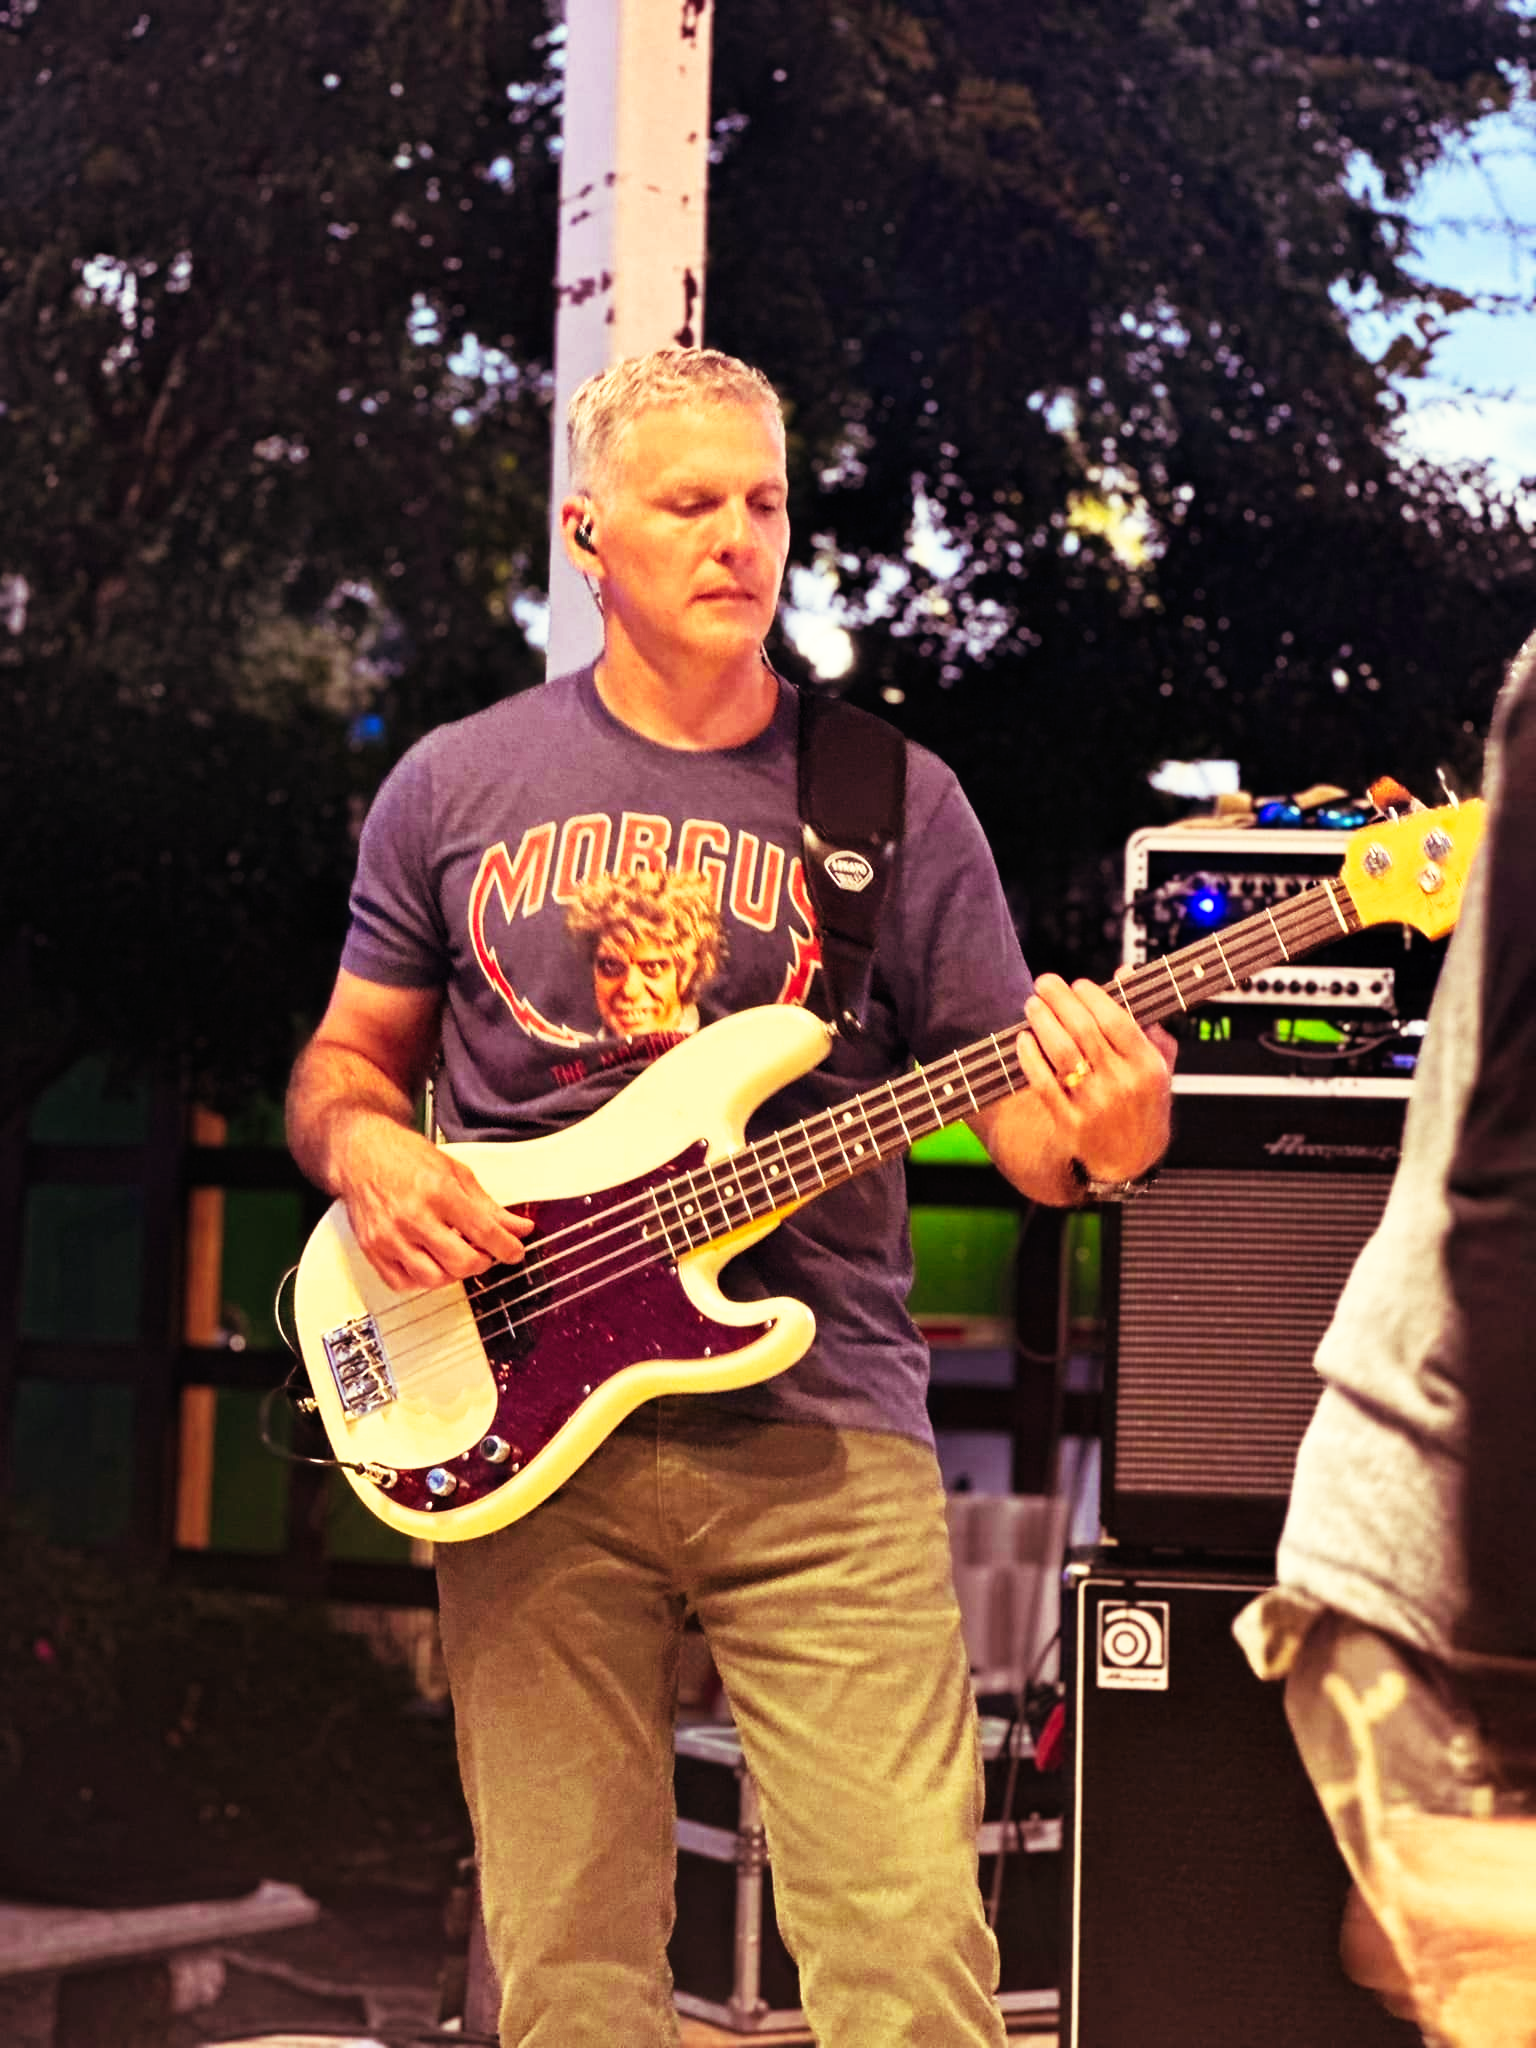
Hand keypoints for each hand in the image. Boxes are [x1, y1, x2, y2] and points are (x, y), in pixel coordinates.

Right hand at [335, 1115, 533, 1293]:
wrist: (360, 1153)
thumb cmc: (407, 1157)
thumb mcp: (456, 1172)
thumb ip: (489, 1206)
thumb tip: (519, 1228)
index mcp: (439, 1192)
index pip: (483, 1232)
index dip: (506, 1248)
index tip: (515, 1252)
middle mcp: (413, 1217)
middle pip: (461, 1262)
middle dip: (481, 1262)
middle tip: (483, 1252)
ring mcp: (389, 1237)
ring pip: (433, 1279)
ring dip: (453, 1273)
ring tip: (455, 1255)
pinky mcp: (371, 1250)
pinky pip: (403, 1283)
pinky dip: (422, 1280)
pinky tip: (429, 1262)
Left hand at [1015, 973, 1175, 1184]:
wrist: (1133, 1158)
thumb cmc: (1144, 1102)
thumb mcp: (1159, 1062)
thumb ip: (1146, 1018)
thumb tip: (1124, 973)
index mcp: (1147, 1066)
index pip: (1116, 1020)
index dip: (1092, 997)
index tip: (1077, 984)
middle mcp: (1122, 1084)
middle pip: (1084, 1031)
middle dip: (1059, 1000)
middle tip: (1044, 983)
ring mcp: (1095, 1105)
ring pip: (1062, 1053)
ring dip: (1042, 1022)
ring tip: (1032, 1005)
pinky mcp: (1070, 1123)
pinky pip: (1044, 1083)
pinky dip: (1030, 1058)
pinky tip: (1023, 1039)